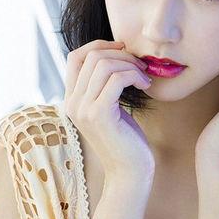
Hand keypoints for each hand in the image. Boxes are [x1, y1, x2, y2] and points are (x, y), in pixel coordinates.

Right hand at [64, 39, 155, 181]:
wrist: (129, 172)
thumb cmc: (126, 140)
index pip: (75, 56)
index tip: (123, 49)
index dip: (98, 45)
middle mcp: (72, 103)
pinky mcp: (99, 114)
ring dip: (129, 65)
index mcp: (72, 99)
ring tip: (144, 77)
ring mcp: (83, 109)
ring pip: (104, 64)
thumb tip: (118, 55)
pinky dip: (134, 75)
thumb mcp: (111, 108)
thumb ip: (105, 86)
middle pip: (92, 56)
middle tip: (140, 66)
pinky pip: (116, 78)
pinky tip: (146, 85)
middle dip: (121, 54)